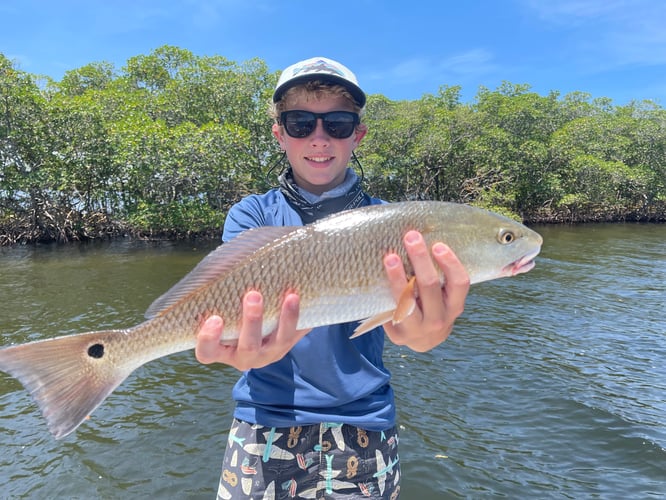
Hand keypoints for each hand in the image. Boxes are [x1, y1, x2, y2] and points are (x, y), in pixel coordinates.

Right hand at [195, 290, 310, 369]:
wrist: (257, 331)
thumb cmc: (228, 314)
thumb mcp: (219, 310)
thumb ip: (219, 295)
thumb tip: (224, 259)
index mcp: (219, 351)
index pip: (207, 352)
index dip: (209, 339)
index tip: (215, 318)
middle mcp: (244, 357)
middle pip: (248, 347)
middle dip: (252, 321)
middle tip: (253, 295)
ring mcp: (268, 353)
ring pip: (279, 342)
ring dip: (286, 319)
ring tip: (291, 296)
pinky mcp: (287, 346)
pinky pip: (298, 334)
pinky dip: (303, 317)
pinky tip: (307, 299)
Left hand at [382, 230, 469, 351]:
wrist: (424, 339)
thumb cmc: (433, 306)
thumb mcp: (444, 295)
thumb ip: (439, 274)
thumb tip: (423, 235)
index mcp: (455, 306)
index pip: (459, 283)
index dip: (450, 263)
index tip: (438, 244)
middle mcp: (439, 319)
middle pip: (430, 286)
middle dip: (420, 259)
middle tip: (411, 237)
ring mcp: (418, 330)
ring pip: (408, 301)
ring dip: (398, 277)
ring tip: (390, 257)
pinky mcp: (399, 336)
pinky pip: (391, 311)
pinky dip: (388, 292)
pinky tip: (380, 276)